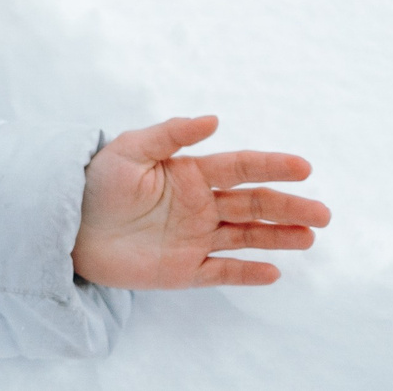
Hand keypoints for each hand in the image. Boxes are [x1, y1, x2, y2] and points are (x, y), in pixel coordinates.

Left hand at [70, 114, 328, 288]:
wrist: (69, 225)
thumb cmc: (97, 182)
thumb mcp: (129, 149)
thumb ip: (170, 134)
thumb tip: (214, 118)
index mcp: (190, 173)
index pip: (239, 168)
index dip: (271, 166)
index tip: (304, 167)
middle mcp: (200, 205)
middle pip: (252, 205)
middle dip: (288, 207)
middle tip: (324, 213)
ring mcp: (195, 239)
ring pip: (246, 237)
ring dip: (279, 238)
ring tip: (310, 237)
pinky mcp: (184, 270)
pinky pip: (222, 272)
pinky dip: (247, 273)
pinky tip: (273, 272)